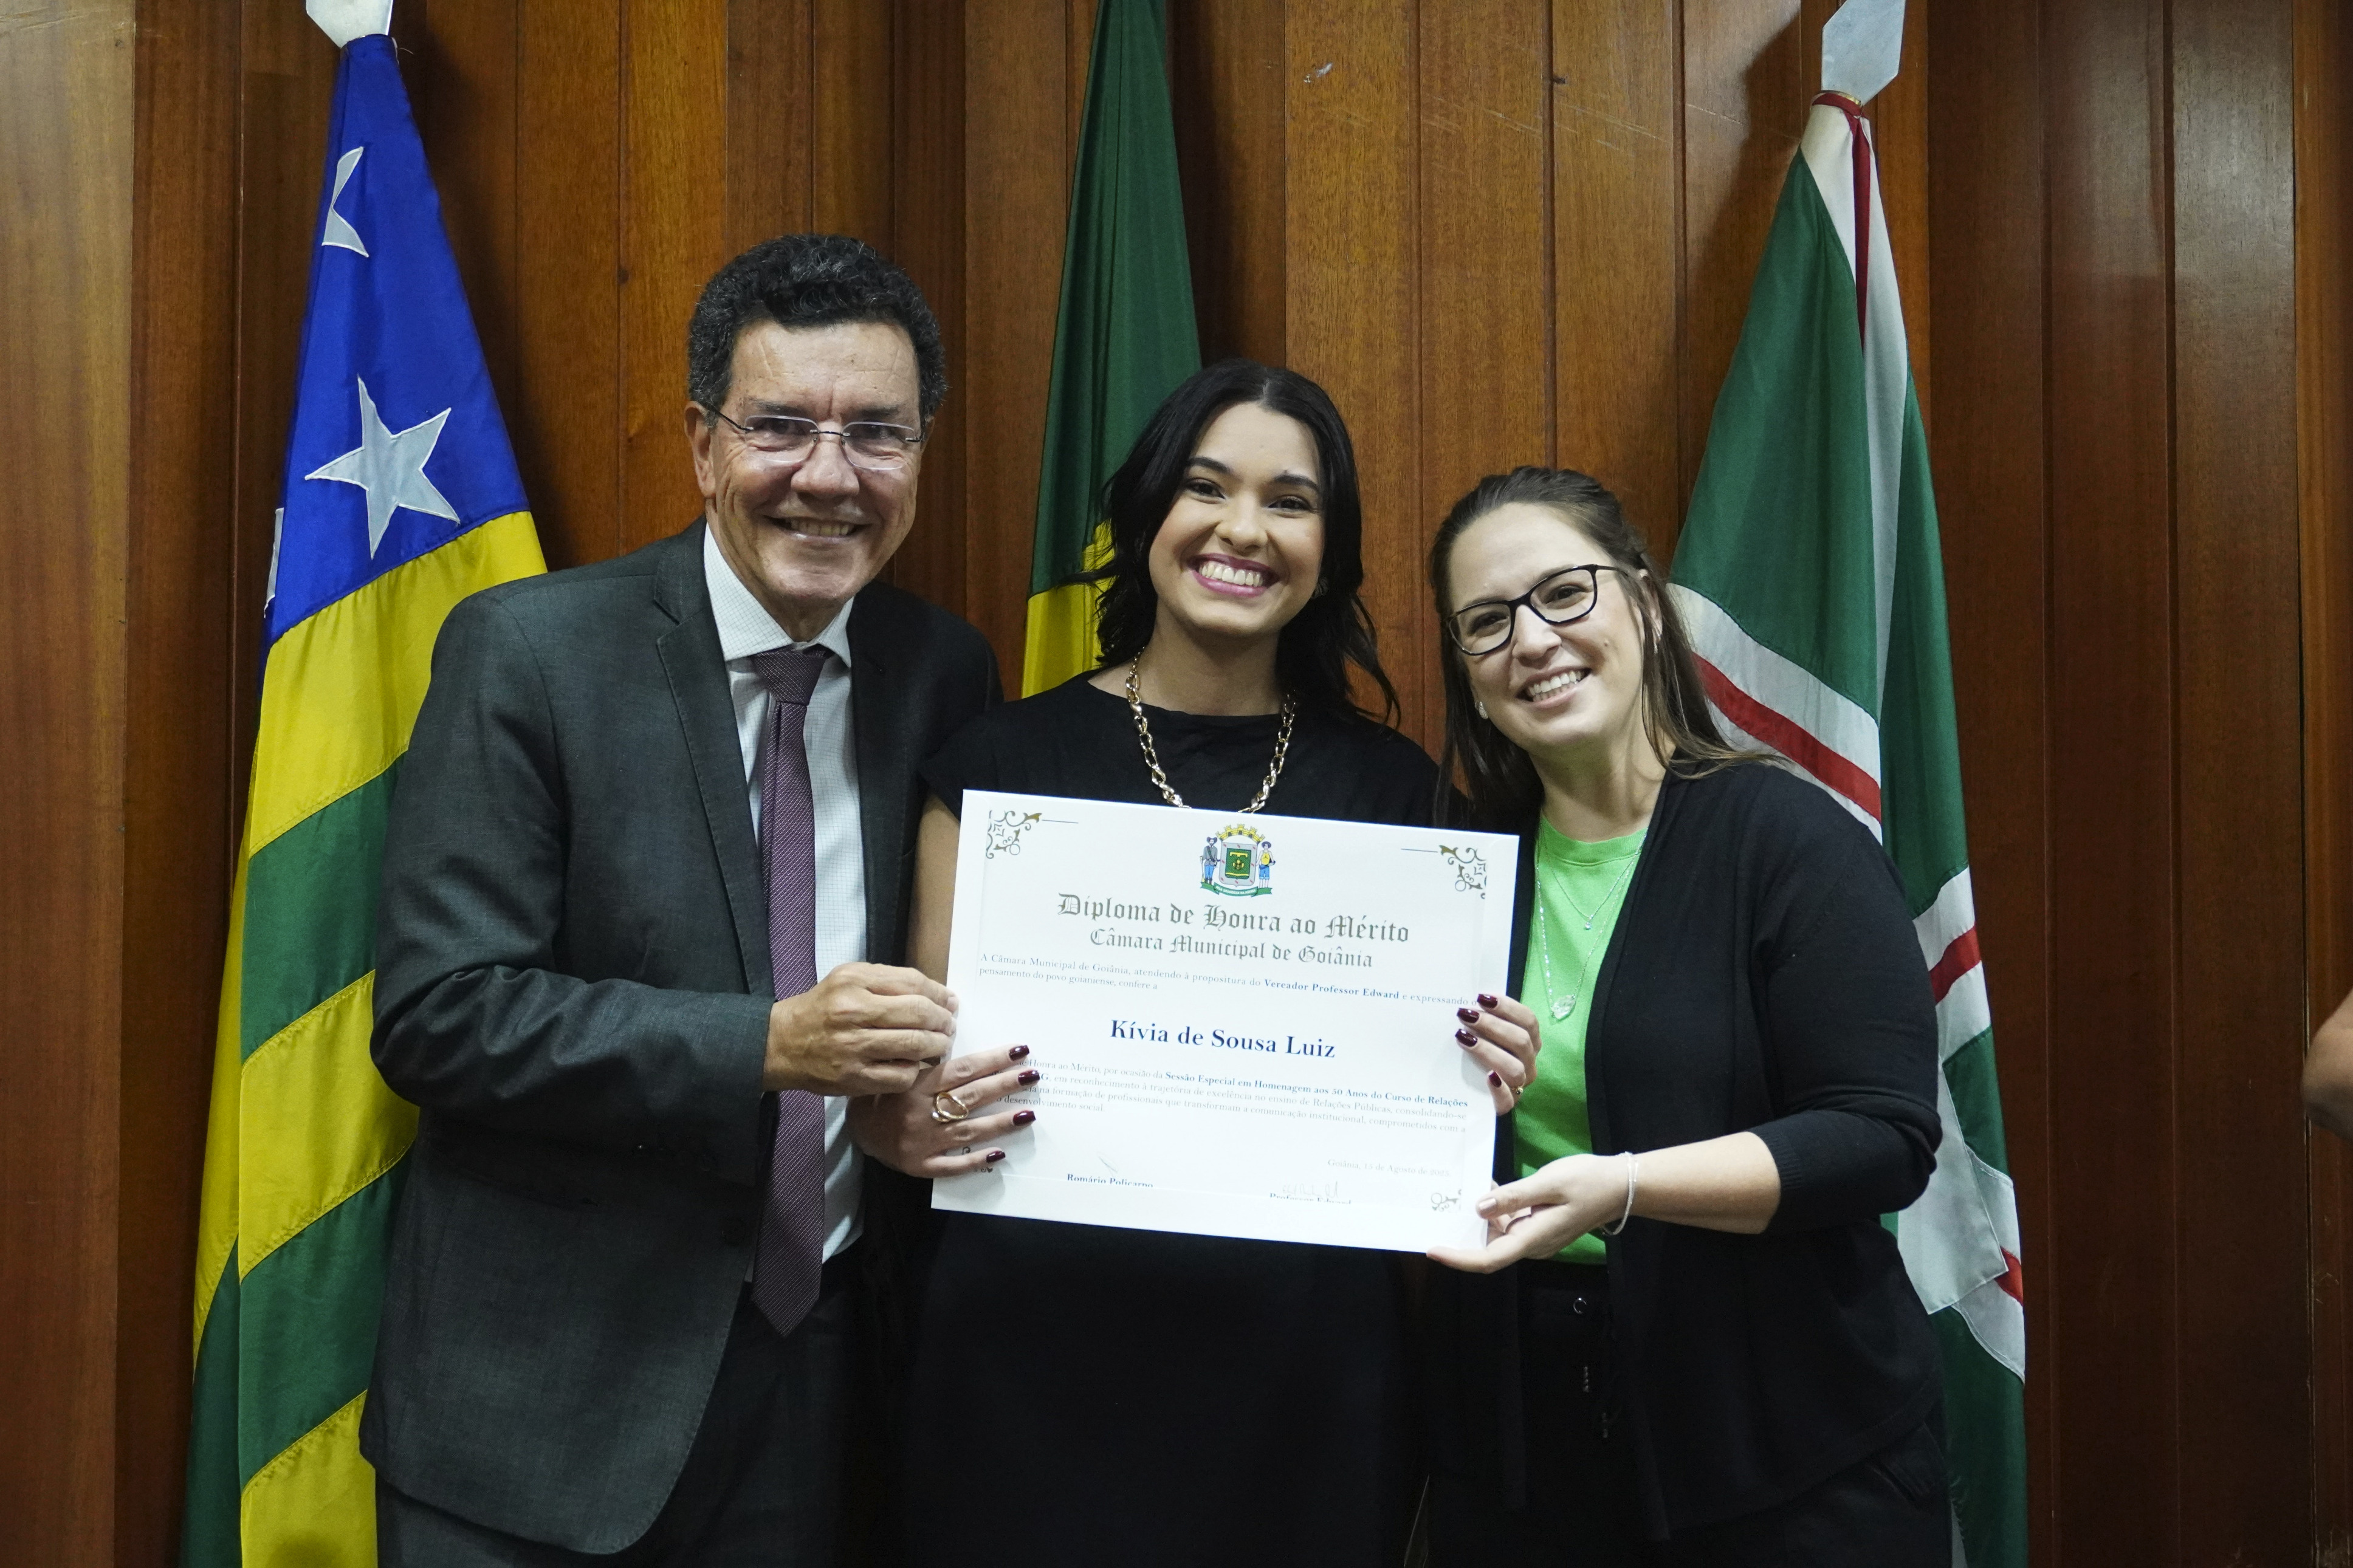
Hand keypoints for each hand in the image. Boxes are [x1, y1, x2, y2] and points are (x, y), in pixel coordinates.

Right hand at [763, 962, 956, 1094]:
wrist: (781, 1043)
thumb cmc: (821, 1008)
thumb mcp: (847, 978)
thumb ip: (888, 979)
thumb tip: (935, 992)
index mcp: (853, 982)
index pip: (913, 984)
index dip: (939, 994)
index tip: (950, 1002)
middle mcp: (853, 1013)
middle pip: (918, 1014)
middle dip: (943, 1021)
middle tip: (949, 1026)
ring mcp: (853, 1048)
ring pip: (914, 1045)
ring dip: (937, 1046)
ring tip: (940, 1045)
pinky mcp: (854, 1078)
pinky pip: (901, 1076)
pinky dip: (916, 1070)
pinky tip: (916, 1065)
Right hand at [847, 1045, 1039, 1176]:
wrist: (855, 1133)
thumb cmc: (882, 1096)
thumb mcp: (900, 1074)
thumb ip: (929, 1066)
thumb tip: (968, 1055)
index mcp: (916, 1086)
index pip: (962, 1070)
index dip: (992, 1060)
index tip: (1018, 1051)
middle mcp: (921, 1113)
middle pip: (970, 1097)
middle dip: (1004, 1085)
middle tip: (1032, 1075)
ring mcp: (922, 1142)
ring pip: (968, 1131)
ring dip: (1000, 1122)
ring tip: (1029, 1114)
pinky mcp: (921, 1166)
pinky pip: (953, 1165)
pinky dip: (976, 1160)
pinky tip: (1000, 1154)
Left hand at [1426, 1152, 1632, 1273]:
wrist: (1621, 1186)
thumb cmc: (1589, 1182)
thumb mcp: (1549, 1182)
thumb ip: (1513, 1196)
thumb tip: (1479, 1208)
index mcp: (1533, 1239)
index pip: (1488, 1258)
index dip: (1458, 1257)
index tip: (1432, 1250)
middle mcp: (1531, 1244)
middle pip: (1488, 1249)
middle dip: (1460, 1237)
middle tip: (1432, 1215)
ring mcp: (1535, 1236)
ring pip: (1497, 1235)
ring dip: (1476, 1220)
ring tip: (1453, 1196)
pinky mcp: (1538, 1225)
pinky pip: (1509, 1223)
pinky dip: (1494, 1209)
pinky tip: (1485, 1187)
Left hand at [1453, 992, 1540, 1113]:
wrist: (1473, 1096)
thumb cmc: (1478, 1057)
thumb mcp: (1484, 1036)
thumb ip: (1483, 1020)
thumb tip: (1466, 1002)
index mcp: (1529, 1042)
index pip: (1528, 1021)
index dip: (1507, 1007)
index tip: (1482, 997)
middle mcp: (1528, 1063)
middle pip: (1521, 1041)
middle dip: (1492, 1025)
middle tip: (1464, 1015)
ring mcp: (1519, 1086)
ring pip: (1514, 1068)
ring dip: (1489, 1050)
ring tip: (1464, 1039)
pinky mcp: (1506, 1106)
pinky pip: (1508, 1100)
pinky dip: (1499, 1088)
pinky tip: (1487, 1077)